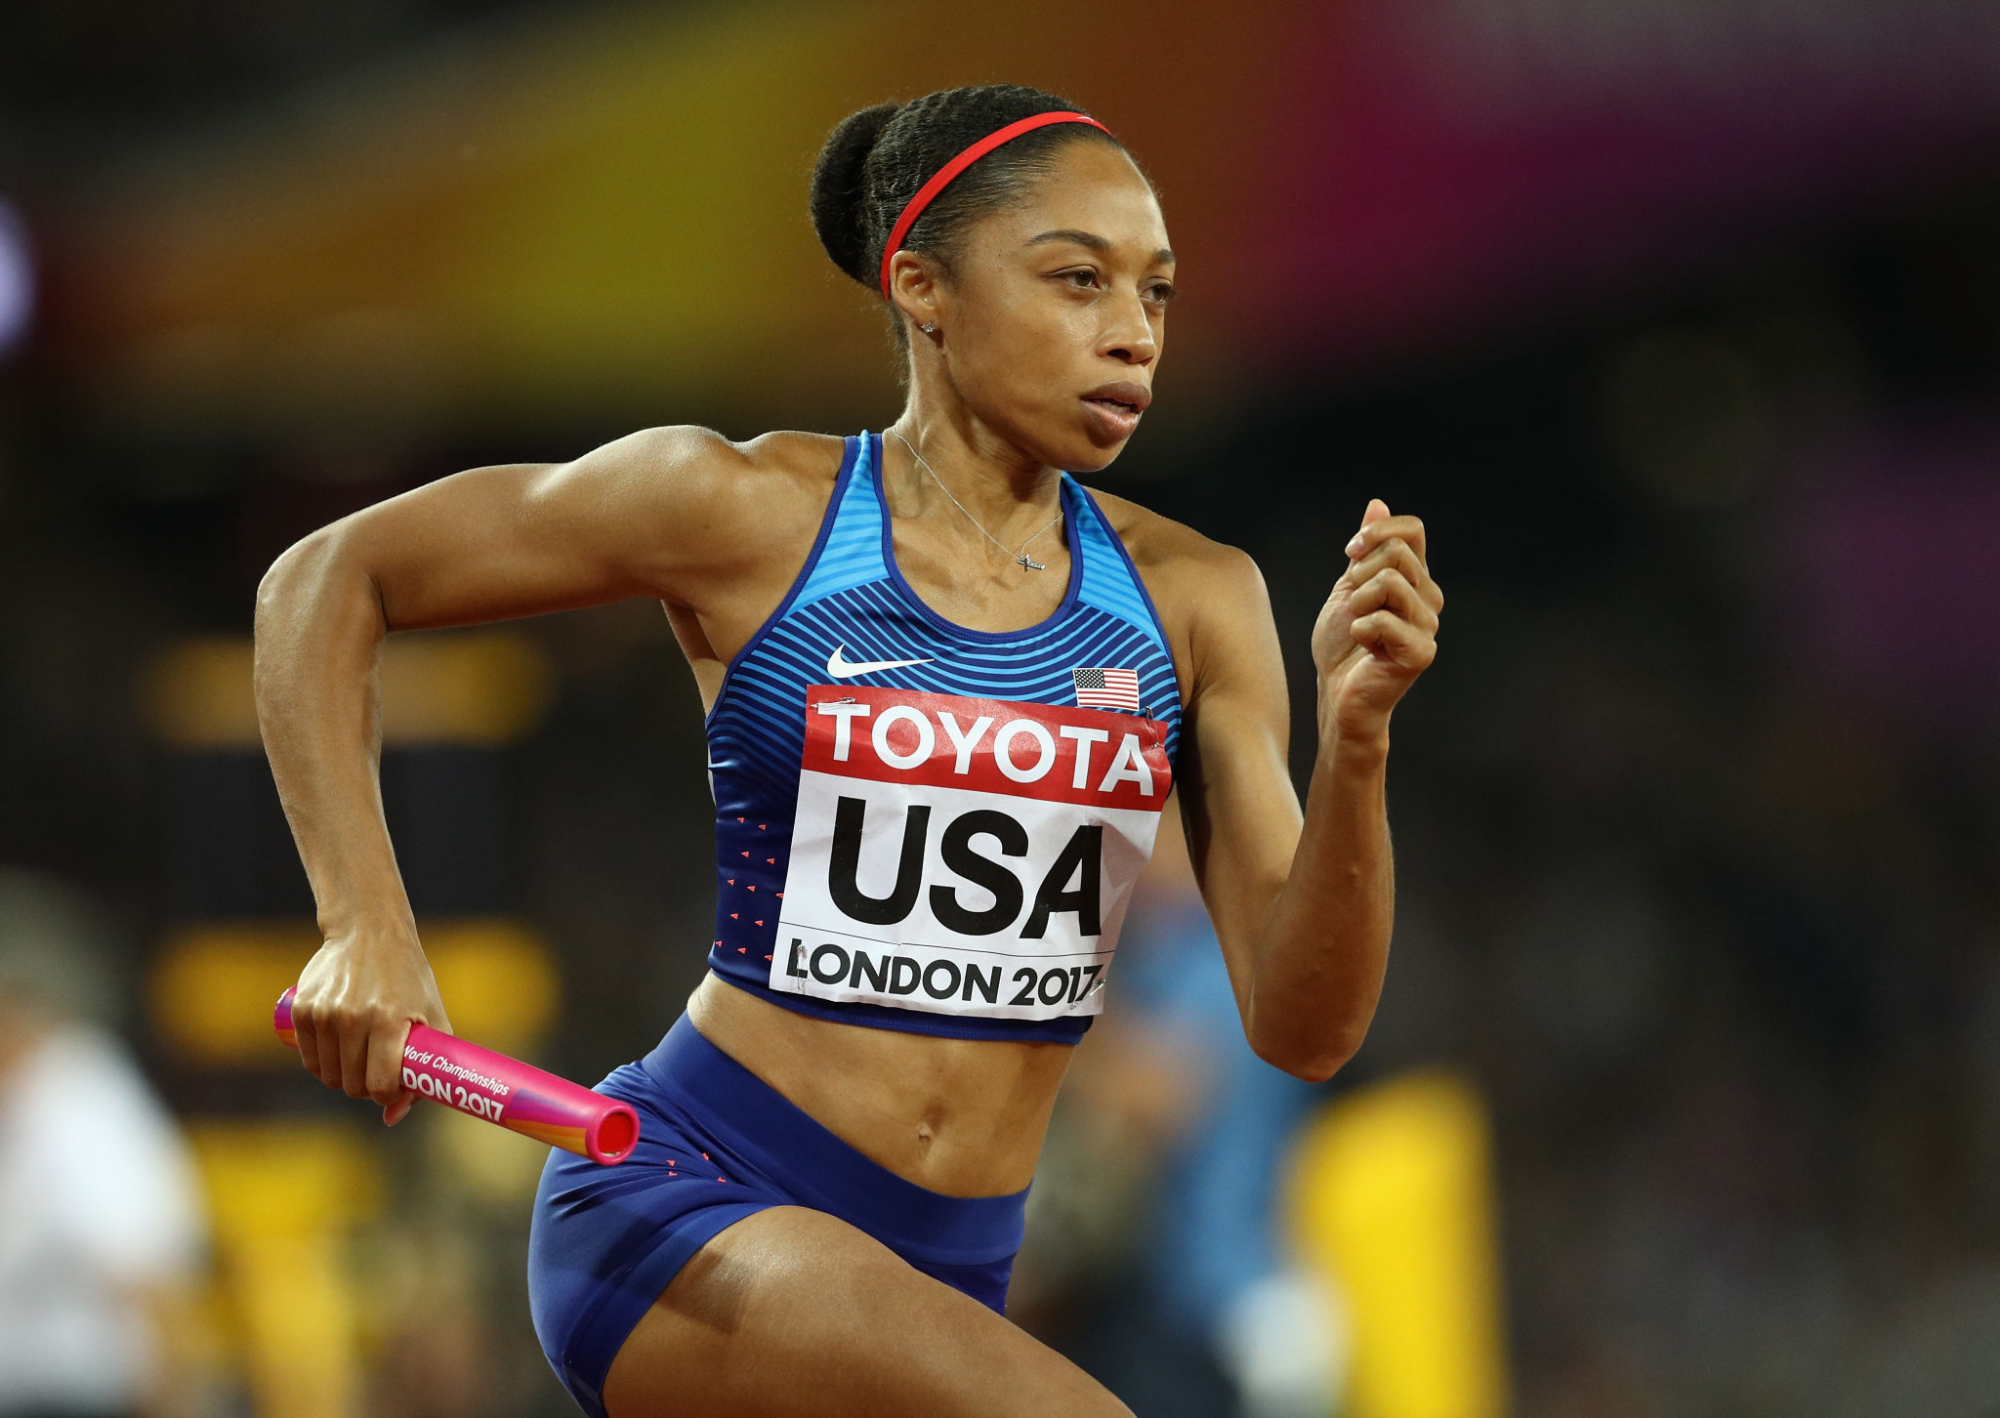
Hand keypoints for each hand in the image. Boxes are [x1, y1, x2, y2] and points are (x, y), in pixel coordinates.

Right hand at [290, 924, 450, 1125]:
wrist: (369, 932)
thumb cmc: (408, 978)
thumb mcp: (431, 1016)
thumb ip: (424, 1068)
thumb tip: (393, 1117)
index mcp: (390, 1020)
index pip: (380, 1085)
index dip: (387, 1095)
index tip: (392, 1087)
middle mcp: (354, 1017)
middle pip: (352, 1085)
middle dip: (366, 1087)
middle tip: (377, 1071)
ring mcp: (325, 1013)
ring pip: (328, 1076)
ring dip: (344, 1077)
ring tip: (360, 1058)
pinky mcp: (303, 1009)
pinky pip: (309, 1060)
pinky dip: (322, 1064)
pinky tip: (338, 1051)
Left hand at [1310, 499, 1442, 740]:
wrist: (1337, 692)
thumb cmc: (1343, 644)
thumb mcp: (1348, 586)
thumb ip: (1366, 549)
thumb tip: (1377, 504)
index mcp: (1415, 577)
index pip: (1412, 530)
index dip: (1377, 532)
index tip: (1350, 552)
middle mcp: (1428, 597)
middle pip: (1397, 552)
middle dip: (1359, 574)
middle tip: (1353, 603)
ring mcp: (1428, 625)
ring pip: (1390, 581)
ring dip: (1358, 603)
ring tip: (1359, 627)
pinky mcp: (1421, 652)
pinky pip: (1384, 619)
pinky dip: (1360, 630)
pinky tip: (1364, 647)